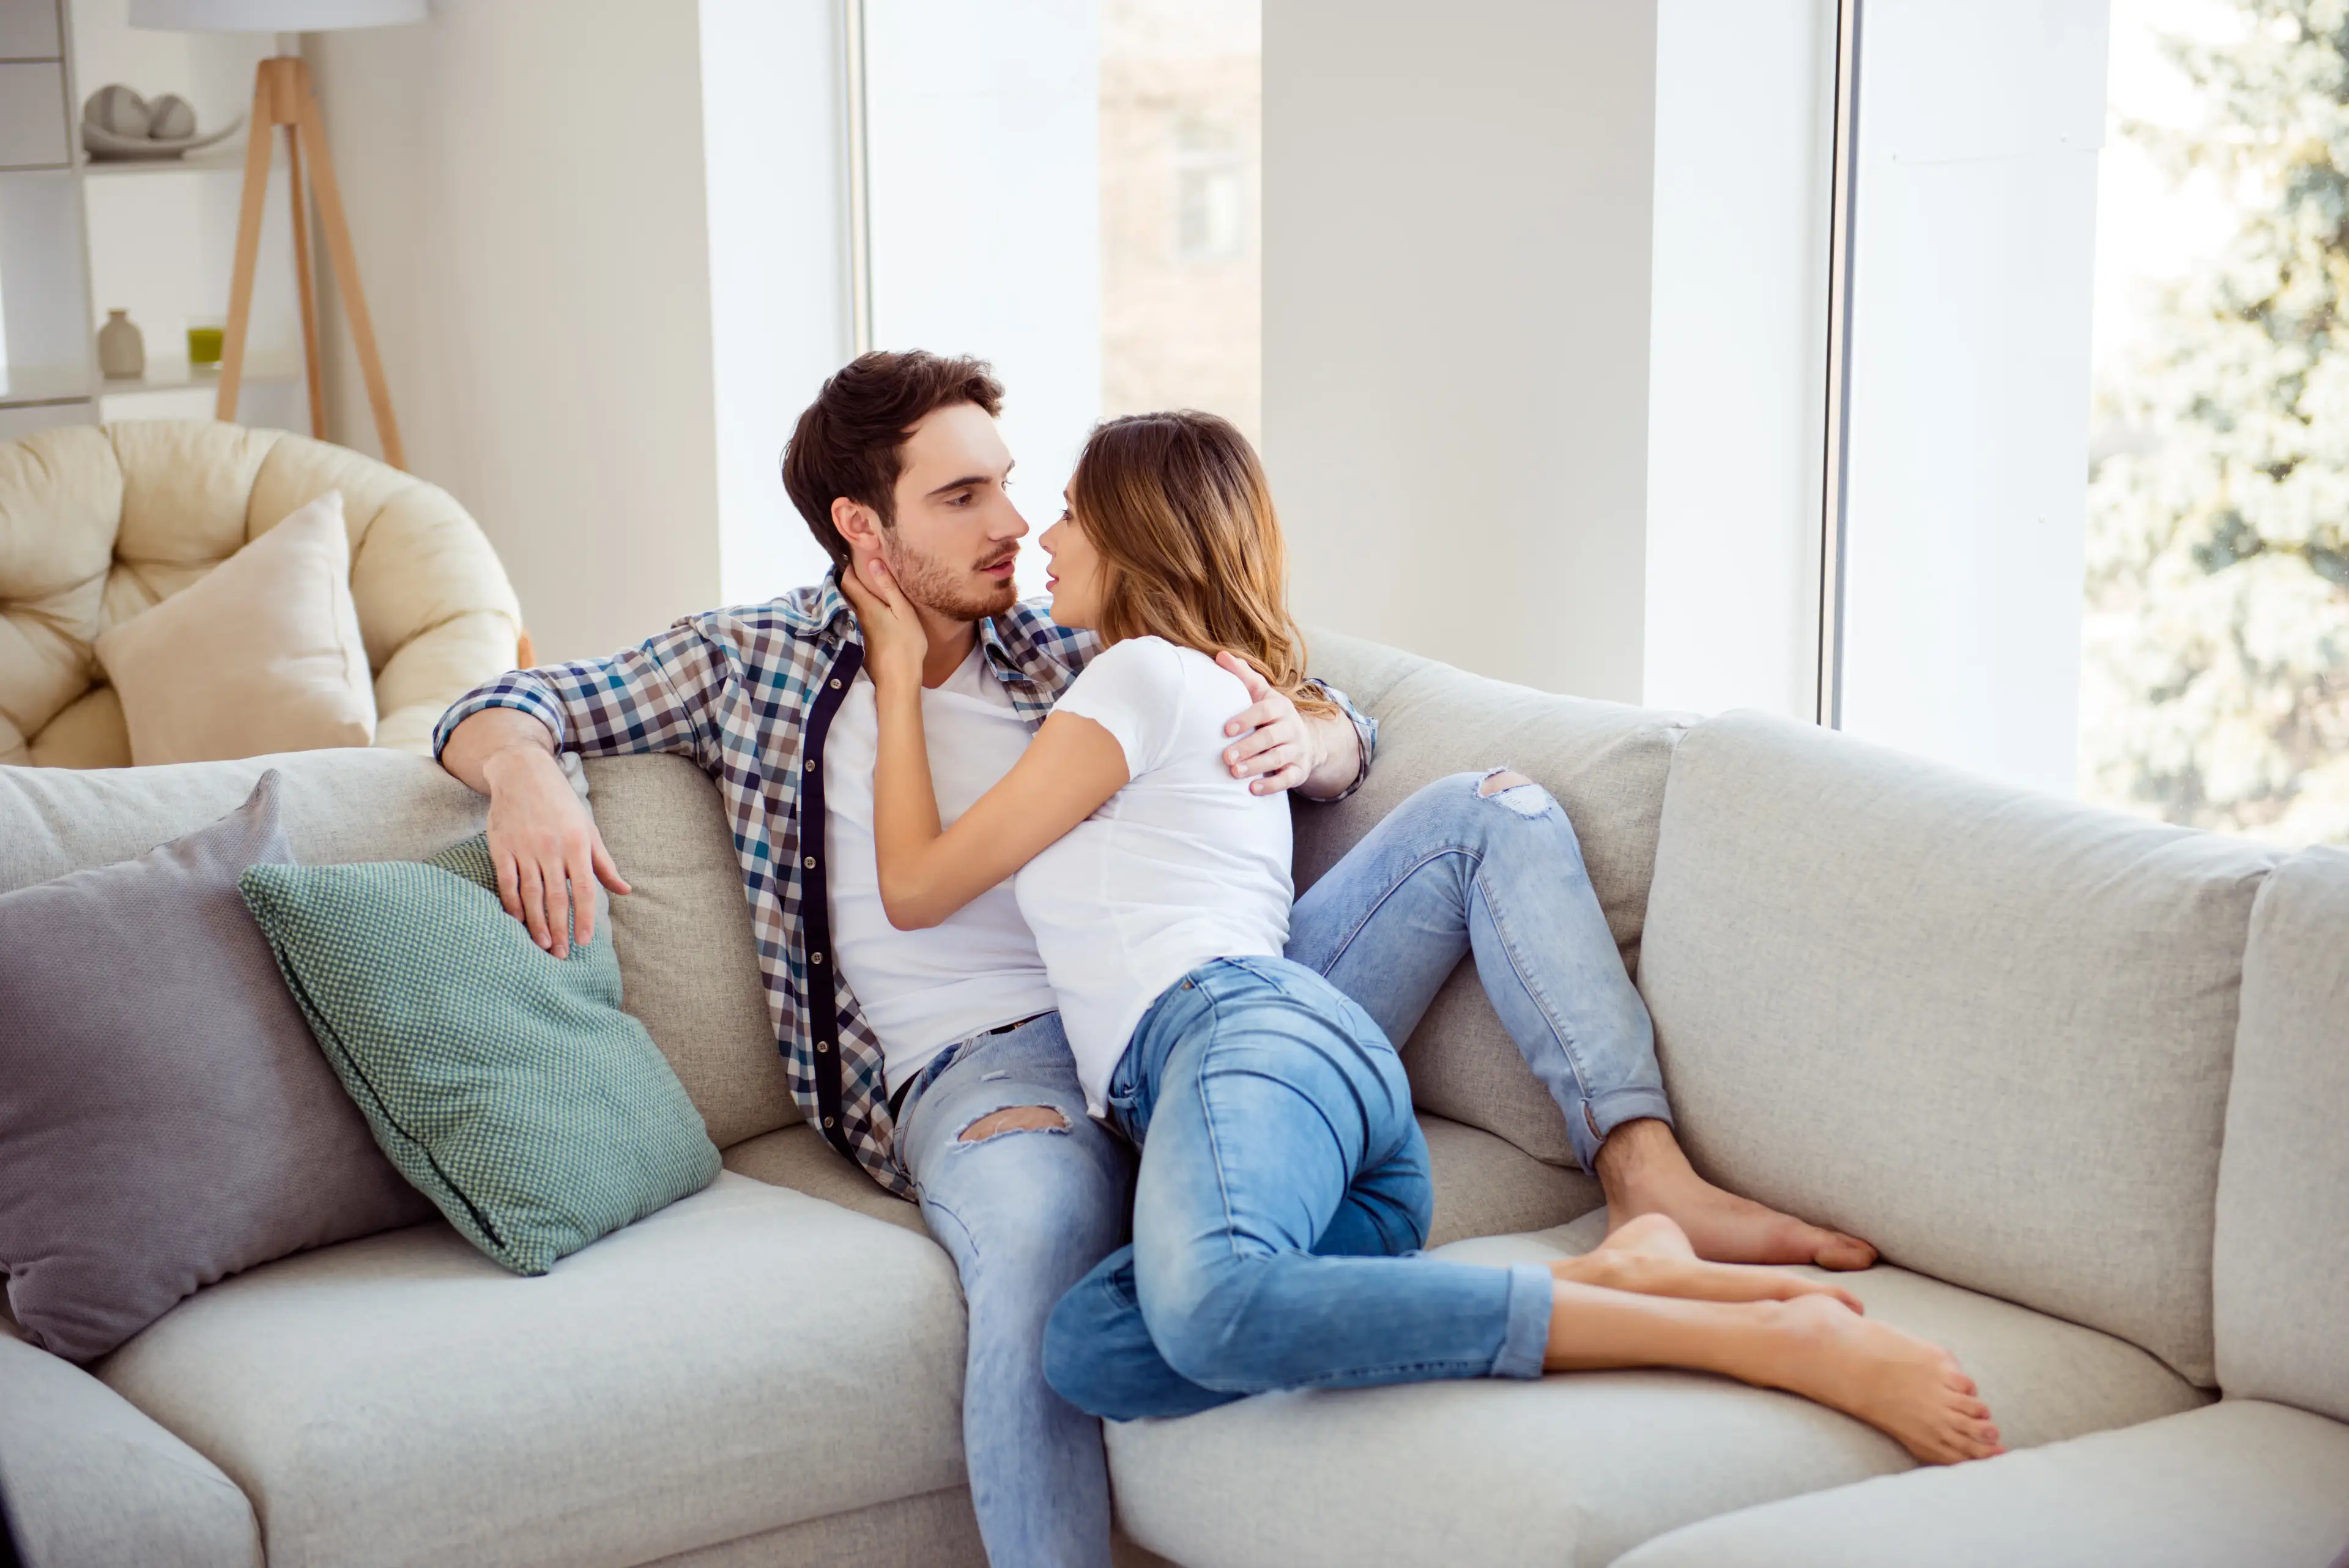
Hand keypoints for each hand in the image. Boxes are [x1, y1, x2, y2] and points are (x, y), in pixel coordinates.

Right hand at [481, 744, 629, 956]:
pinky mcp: (501, 847)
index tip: (585, 941)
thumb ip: (604, 863)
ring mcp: (524, 848)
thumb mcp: (588, 829)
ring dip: (536, 923)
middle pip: (556, 897)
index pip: (584, 889)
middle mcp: (551, 848)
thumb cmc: (561, 803)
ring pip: (531, 894)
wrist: (522, 772)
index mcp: (577, 844)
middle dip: (560, 928)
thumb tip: (625, 891)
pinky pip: (506, 881)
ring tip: (542, 945)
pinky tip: (517, 921)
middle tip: (562, 955)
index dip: (585, 917)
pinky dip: (512, 903)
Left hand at [840, 551, 928, 690]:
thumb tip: (873, 562)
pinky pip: (853, 620)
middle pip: (845, 594)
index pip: (848, 581)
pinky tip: (866, 613)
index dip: (847, 568)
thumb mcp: (903, 612)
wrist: (897, 680)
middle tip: (857, 571)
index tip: (853, 559)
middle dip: (848, 581)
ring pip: (848, 607)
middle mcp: (856, 617)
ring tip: (861, 589)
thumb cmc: (906, 644)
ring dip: (851, 597)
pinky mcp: (860, 642)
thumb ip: (888, 587)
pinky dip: (855, 612)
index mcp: (866, 606)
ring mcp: (856, 631)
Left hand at [1216, 651, 1313, 794]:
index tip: (1226, 730)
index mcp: (1280, 707)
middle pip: (1271, 737)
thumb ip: (1243, 676)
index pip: (1265, 711)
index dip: (1246, 719)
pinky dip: (1272, 785)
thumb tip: (1220, 655)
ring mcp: (1297, 750)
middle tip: (1226, 757)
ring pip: (1278, 758)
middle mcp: (1291, 727)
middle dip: (1249, 747)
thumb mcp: (1261, 694)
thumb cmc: (1272, 715)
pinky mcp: (1299, 770)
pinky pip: (1288, 779)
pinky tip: (1253, 789)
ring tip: (1235, 773)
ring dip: (1256, 766)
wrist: (1306, 740)